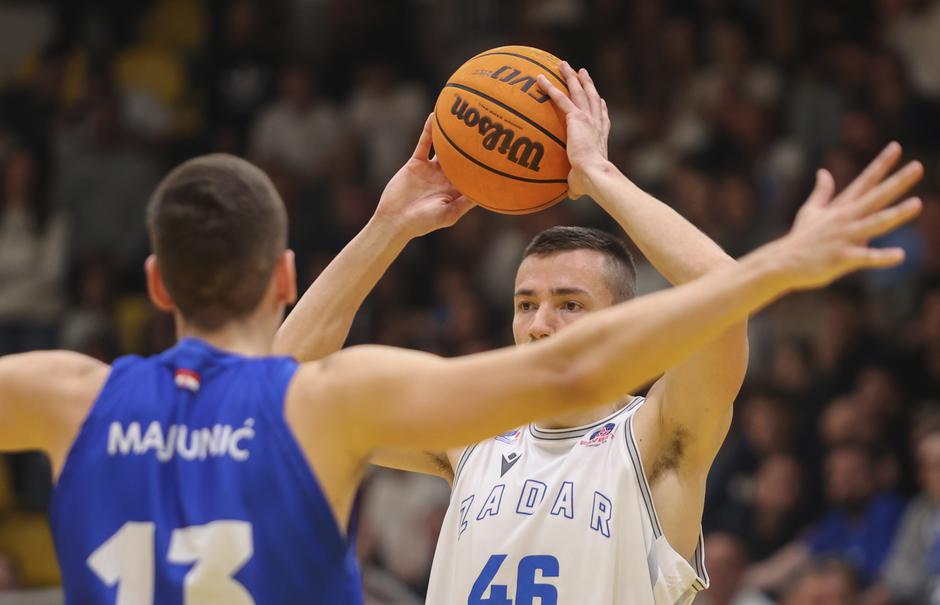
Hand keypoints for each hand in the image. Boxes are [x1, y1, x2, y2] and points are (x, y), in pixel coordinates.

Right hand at [374, 114, 474, 240]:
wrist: (395, 219)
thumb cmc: (424, 222)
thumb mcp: (449, 214)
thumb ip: (466, 203)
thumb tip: (486, 193)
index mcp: (457, 189)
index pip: (474, 173)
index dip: (485, 162)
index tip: (499, 150)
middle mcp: (446, 177)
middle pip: (462, 156)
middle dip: (472, 143)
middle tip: (486, 124)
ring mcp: (432, 169)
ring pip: (444, 147)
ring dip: (451, 133)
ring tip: (460, 115)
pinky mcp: (416, 163)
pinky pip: (424, 143)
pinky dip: (429, 131)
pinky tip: (434, 116)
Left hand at [537, 62, 610, 198]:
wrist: (594, 174)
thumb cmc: (590, 183)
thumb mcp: (583, 182)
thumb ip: (577, 184)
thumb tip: (572, 195)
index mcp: (600, 137)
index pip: (601, 119)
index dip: (600, 108)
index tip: (599, 100)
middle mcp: (596, 124)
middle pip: (591, 98)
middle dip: (587, 84)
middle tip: (583, 72)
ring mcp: (587, 118)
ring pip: (578, 92)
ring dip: (571, 77)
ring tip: (564, 65)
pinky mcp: (576, 118)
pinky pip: (560, 98)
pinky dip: (550, 87)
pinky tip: (539, 78)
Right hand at [773, 142, 922, 289]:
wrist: (782, 263)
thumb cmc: (799, 239)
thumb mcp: (809, 211)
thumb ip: (821, 192)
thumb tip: (823, 171)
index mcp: (840, 207)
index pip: (865, 181)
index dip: (881, 164)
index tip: (896, 146)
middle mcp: (845, 219)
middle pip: (876, 197)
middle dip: (897, 182)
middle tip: (918, 166)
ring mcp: (844, 238)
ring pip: (875, 224)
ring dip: (896, 214)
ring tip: (918, 204)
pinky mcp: (841, 258)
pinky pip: (865, 258)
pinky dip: (882, 257)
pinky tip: (901, 255)